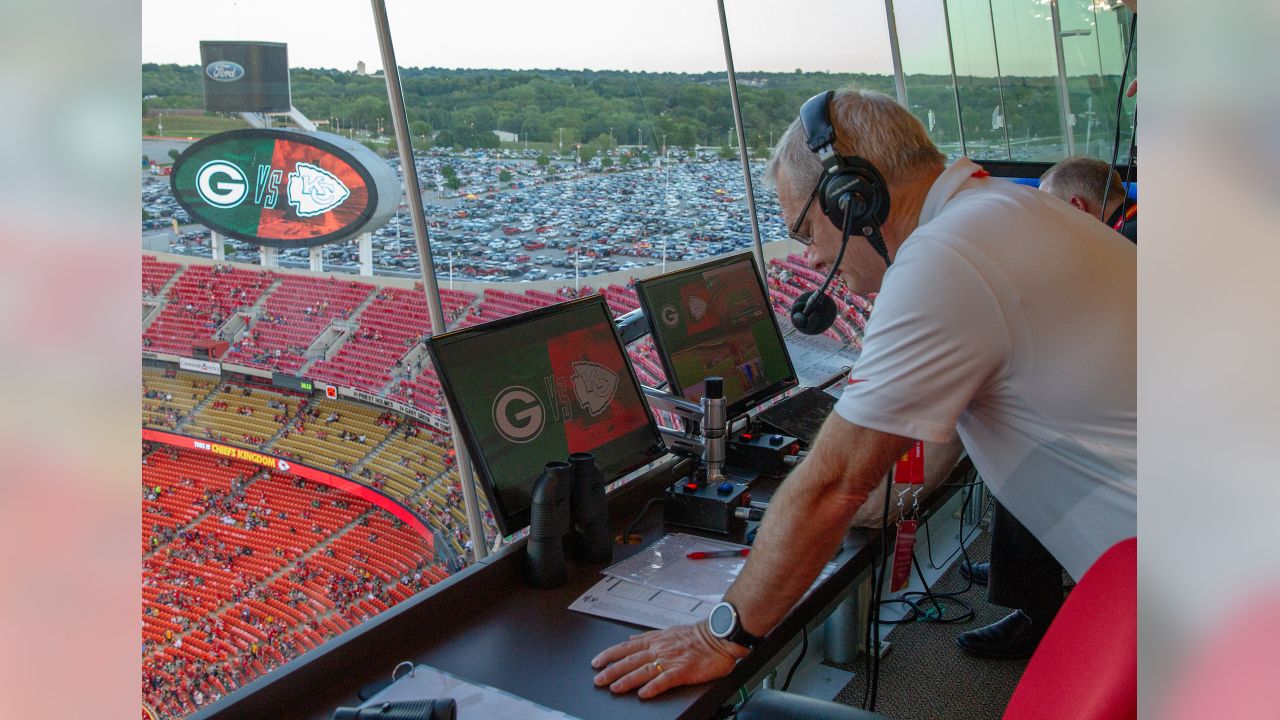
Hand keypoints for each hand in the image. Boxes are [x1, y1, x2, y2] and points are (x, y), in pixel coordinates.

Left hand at [591, 622, 748, 698]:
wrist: (718, 636)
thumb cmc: (696, 636)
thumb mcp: (667, 631)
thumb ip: (648, 637)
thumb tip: (631, 639)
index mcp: (655, 640)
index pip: (626, 647)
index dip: (609, 655)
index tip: (596, 662)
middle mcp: (659, 649)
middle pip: (631, 660)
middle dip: (612, 670)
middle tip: (598, 680)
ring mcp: (671, 659)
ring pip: (644, 670)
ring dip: (627, 680)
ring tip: (614, 688)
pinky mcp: (684, 670)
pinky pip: (665, 679)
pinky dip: (653, 686)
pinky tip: (643, 693)